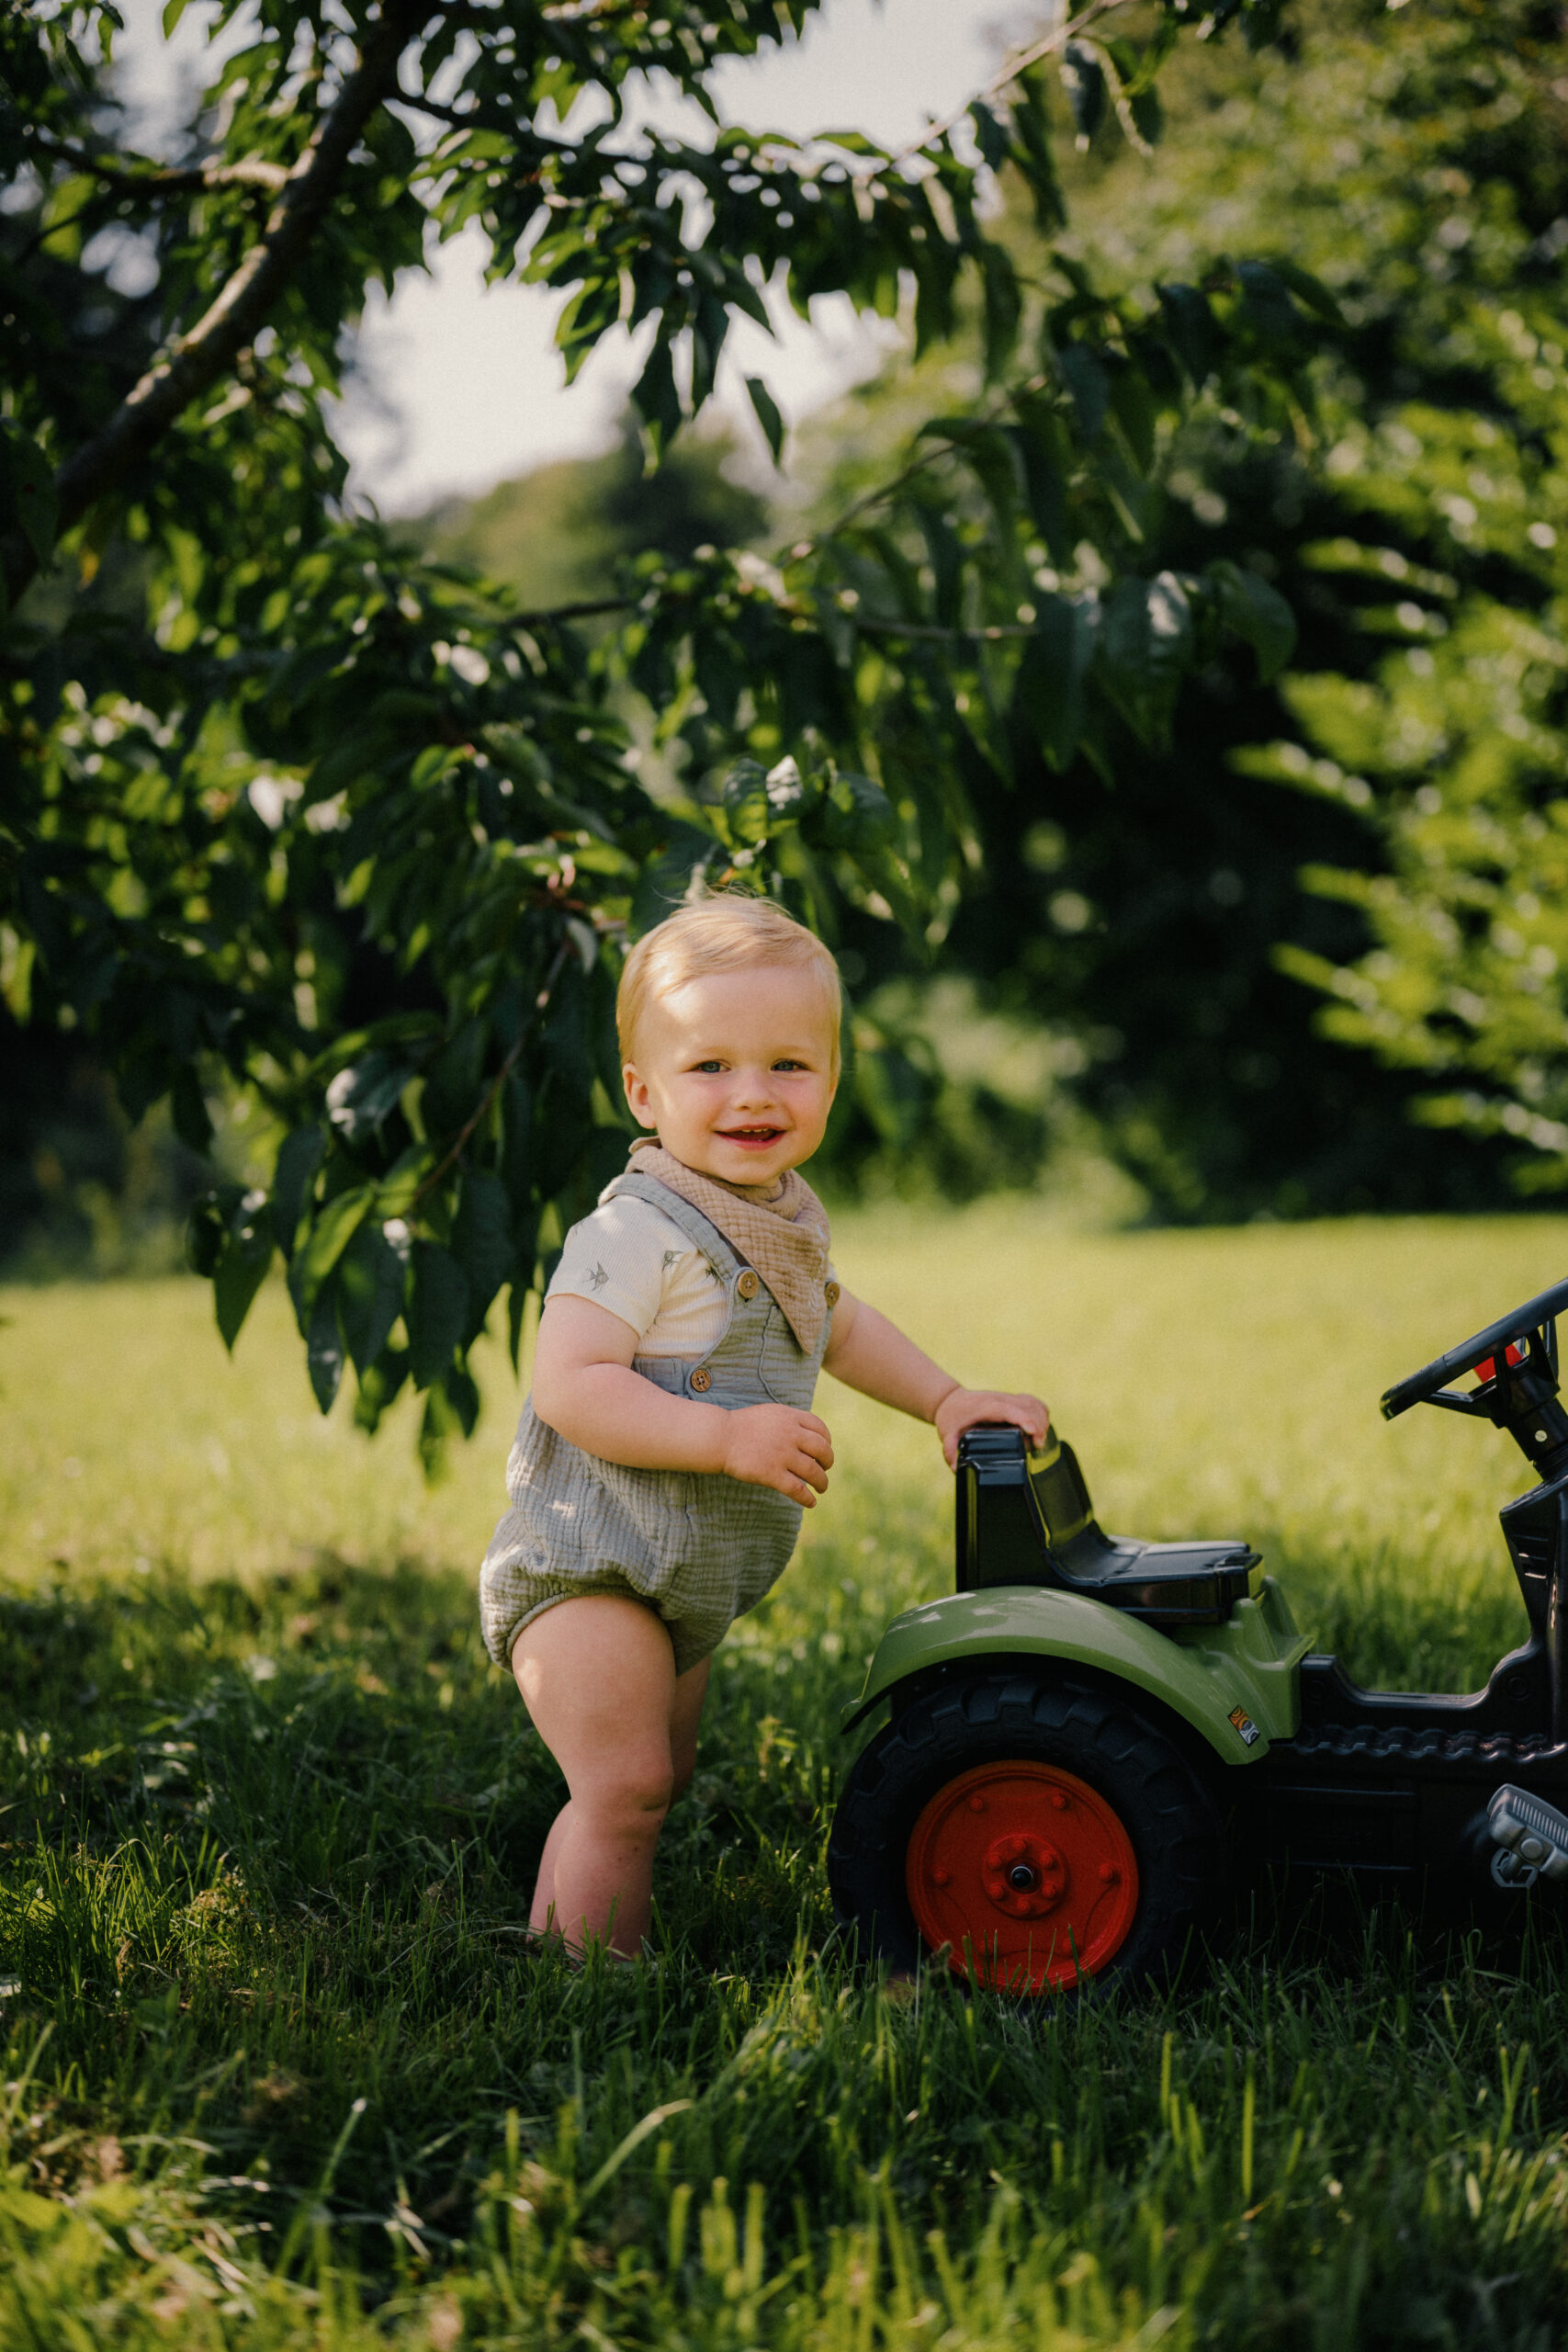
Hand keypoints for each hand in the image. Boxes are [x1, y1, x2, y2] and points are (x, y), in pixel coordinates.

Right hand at [718, 1403, 834, 1505]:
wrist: (719, 1437)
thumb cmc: (741, 1427)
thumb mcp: (769, 1414)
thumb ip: (789, 1421)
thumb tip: (807, 1435)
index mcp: (789, 1417)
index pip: (820, 1428)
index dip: (827, 1441)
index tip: (825, 1449)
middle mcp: (790, 1434)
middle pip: (822, 1450)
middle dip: (828, 1461)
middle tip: (825, 1469)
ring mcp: (782, 1454)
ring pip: (814, 1472)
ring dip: (822, 1482)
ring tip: (822, 1487)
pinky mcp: (772, 1474)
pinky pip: (797, 1489)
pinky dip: (807, 1498)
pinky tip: (811, 1502)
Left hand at [933, 1387, 1049, 1470]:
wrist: (950, 1401)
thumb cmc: (951, 1417)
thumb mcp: (947, 1434)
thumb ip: (950, 1450)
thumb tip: (956, 1467)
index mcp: (986, 1406)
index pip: (1010, 1409)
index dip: (1024, 1419)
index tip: (1033, 1434)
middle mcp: (1000, 1400)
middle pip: (1028, 1406)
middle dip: (1038, 1426)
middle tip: (1036, 1447)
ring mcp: (1008, 1398)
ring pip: (1034, 1403)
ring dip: (1042, 1421)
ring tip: (1038, 1441)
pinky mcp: (1013, 1401)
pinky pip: (1033, 1403)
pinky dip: (1041, 1414)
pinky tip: (1039, 1429)